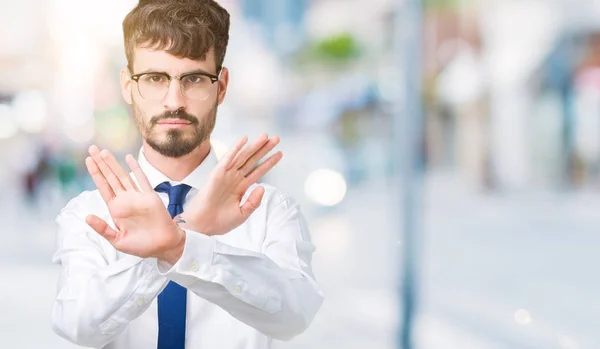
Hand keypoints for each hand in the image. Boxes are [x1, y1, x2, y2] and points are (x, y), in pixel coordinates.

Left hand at [84, 146, 183, 263]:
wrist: (163, 246)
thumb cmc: (141, 246)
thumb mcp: (117, 241)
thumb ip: (103, 229)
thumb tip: (87, 217)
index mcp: (116, 209)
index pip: (103, 187)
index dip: (95, 174)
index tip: (87, 161)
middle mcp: (125, 200)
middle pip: (110, 178)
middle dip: (100, 164)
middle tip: (91, 148)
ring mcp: (137, 197)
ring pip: (123, 176)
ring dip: (113, 164)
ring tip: (103, 152)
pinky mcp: (150, 197)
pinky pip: (142, 180)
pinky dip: (136, 169)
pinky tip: (129, 158)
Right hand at [180, 133, 282, 235]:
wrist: (203, 226)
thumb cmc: (220, 221)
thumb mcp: (243, 213)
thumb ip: (254, 201)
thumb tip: (262, 188)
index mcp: (241, 187)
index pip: (258, 171)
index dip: (269, 162)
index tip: (280, 154)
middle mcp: (235, 178)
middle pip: (252, 160)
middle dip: (264, 149)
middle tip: (276, 138)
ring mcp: (226, 175)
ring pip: (243, 156)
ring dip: (254, 146)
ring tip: (266, 136)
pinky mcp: (217, 174)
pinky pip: (228, 159)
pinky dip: (235, 148)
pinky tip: (244, 139)